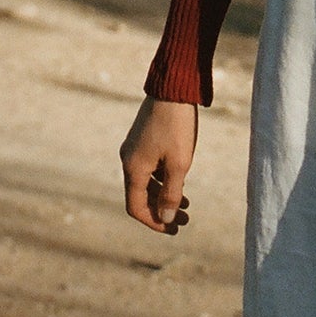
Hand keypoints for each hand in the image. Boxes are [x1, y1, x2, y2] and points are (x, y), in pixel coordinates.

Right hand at [120, 95, 198, 232]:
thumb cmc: (177, 125)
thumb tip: (165, 219)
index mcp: (133, 168)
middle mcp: (128, 160)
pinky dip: (162, 179)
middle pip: (141, 196)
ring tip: (187, 204)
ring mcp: (134, 148)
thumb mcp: (179, 163)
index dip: (154, 222)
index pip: (136, 207)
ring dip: (164, 195)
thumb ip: (171, 193)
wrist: (174, 87)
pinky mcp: (143, 139)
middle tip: (185, 220)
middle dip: (162, 210)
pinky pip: (149, 168)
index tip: (174, 229)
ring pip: (146, 182)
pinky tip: (180, 181)